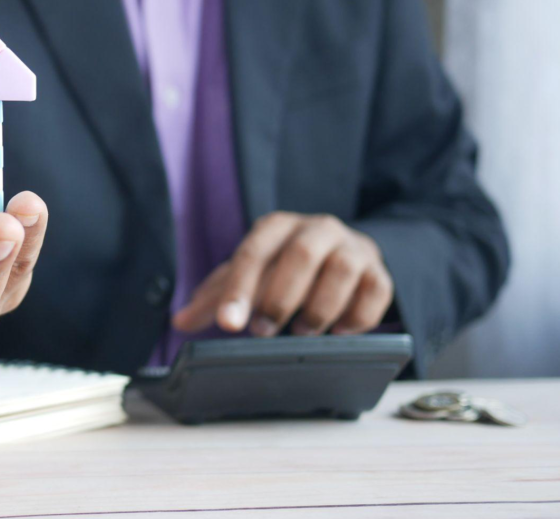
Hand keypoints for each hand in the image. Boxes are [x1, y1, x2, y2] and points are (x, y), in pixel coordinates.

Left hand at [173, 212, 392, 337]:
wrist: (343, 254)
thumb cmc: (286, 267)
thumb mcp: (250, 275)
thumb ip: (216, 297)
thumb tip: (179, 321)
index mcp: (277, 227)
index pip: (253, 253)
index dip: (239, 290)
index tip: (229, 324)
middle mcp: (317, 229)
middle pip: (300, 255)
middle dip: (280, 298)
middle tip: (263, 332)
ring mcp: (352, 248)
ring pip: (341, 270)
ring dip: (319, 308)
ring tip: (303, 332)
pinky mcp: (379, 272)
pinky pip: (376, 290)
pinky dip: (357, 316)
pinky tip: (339, 332)